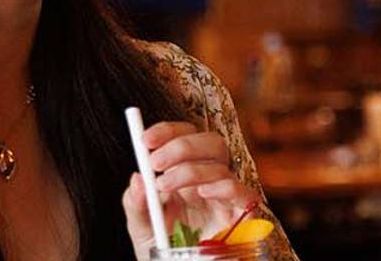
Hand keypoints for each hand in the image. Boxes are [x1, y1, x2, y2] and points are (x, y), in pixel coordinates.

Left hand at [120, 121, 260, 255]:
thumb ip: (136, 203)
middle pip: (211, 143)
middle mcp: (208, 181)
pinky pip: (244, 194)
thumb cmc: (161, 250)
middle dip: (182, 145)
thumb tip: (137, 178)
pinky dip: (225, 187)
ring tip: (164, 186)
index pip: (186, 137)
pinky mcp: (241, 218)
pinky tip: (202, 192)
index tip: (146, 140)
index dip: (169, 132)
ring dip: (191, 169)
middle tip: (155, 161)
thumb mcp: (141, 227)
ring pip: (222, 164)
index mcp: (185, 175)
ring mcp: (225, 198)